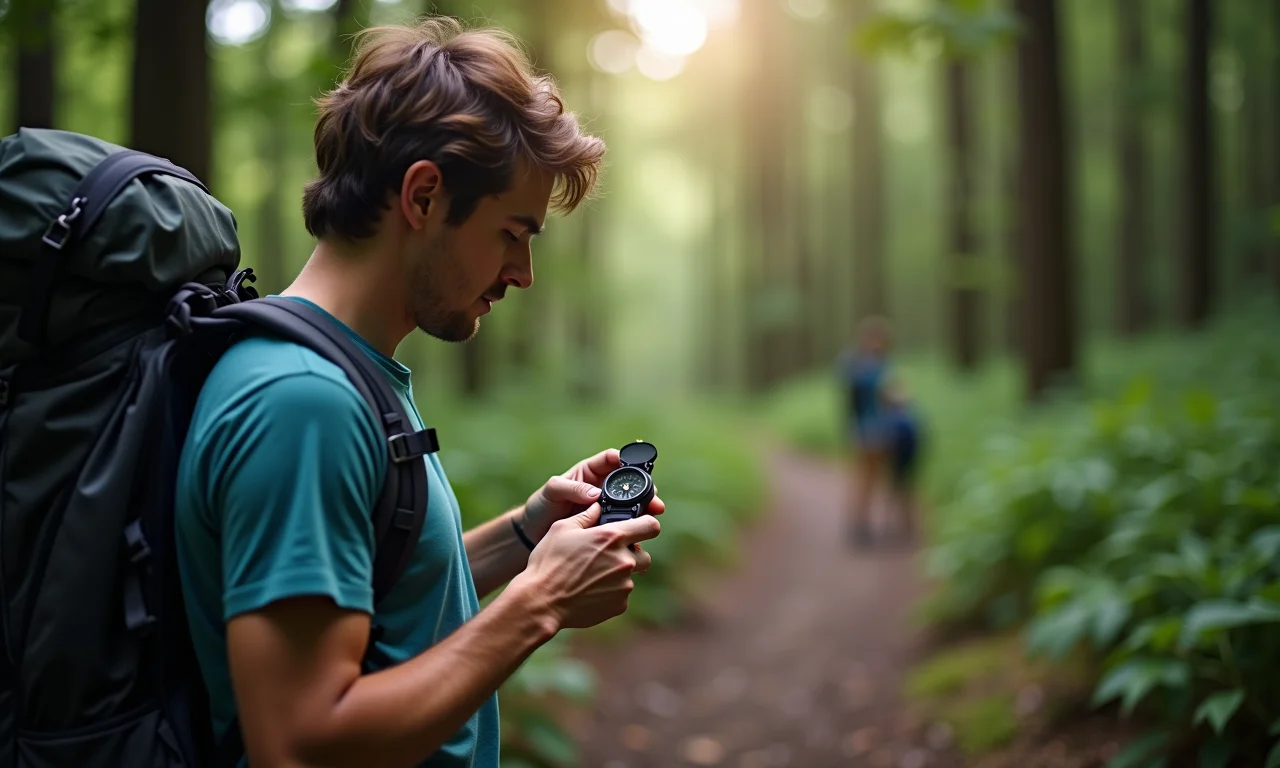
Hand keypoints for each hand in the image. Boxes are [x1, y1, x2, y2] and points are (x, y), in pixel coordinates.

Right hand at [512, 503, 661, 629]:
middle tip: (609, 556)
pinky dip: (610, 592)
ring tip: (592, 575)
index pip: (651, 526)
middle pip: (645, 555)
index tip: (640, 528)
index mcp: (612, 537)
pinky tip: (589, 590)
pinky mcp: (619, 605)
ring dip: (618, 574)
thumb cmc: (549, 562)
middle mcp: (624, 561)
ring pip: (631, 576)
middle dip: (631, 554)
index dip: (647, 525)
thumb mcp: (562, 529)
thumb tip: (597, 506)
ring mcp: (624, 585)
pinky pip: (621, 594)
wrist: (542, 602)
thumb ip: (585, 516)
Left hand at [520, 448, 665, 542]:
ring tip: (653, 514)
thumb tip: (595, 493)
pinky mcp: (606, 526)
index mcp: (589, 473)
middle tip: (653, 497)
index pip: (611, 459)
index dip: (624, 458)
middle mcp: (602, 488)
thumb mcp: (551, 492)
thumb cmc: (542, 506)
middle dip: (644, 488)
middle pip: (629, 483)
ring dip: (644, 508)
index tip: (632, 465)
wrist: (534, 533)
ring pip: (632, 504)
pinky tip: (640, 535)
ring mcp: (606, 508)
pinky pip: (624, 525)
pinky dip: (633, 529)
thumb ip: (571, 489)